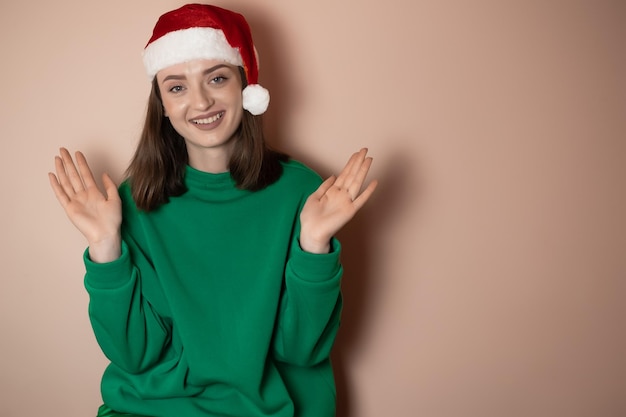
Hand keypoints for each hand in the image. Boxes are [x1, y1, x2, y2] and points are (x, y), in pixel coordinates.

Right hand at [48, 148, 121, 262]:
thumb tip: (105, 174)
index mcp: (94, 193)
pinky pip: (61, 194)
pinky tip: (52, 175)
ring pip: (66, 182)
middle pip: (74, 175)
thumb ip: (110, 186)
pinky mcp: (69, 208)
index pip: (86, 174)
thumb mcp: (115, 200)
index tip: (78, 153)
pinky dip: (56, 185)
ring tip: (57, 158)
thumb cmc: (112, 221)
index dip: (82, 164)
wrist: (106, 234)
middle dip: (69, 162)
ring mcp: (75, 201)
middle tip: (63, 150)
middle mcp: (83, 196)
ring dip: (61, 170)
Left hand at [299, 148, 377, 253]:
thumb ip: (324, 186)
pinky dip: (368, 191)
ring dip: (363, 171)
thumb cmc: (310, 218)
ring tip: (369, 159)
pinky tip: (374, 182)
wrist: (310, 232)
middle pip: (352, 175)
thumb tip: (333, 175)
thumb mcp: (314, 197)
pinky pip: (361, 199)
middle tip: (365, 150)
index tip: (356, 153)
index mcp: (333, 191)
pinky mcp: (350, 211)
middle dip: (358, 162)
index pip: (344, 174)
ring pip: (356, 182)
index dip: (350, 163)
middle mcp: (341, 195)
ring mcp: (347, 202)